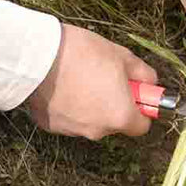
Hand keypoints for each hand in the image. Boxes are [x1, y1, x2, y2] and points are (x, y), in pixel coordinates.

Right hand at [24, 24, 157, 139]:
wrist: (36, 57)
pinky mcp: (51, 126)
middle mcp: (97, 131)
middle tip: (104, 78)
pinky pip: (68, 118)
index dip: (141, 108)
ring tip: (78, 78)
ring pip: (90, 121)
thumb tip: (150, 83)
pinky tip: (61, 85)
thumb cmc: (81, 54)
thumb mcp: (121, 56)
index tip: (134, 93)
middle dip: (113, 104)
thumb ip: (143, 74)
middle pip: (114, 123)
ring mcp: (72, 131)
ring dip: (90, 105)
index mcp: (120, 116)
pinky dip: (68, 106)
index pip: (141, 126)